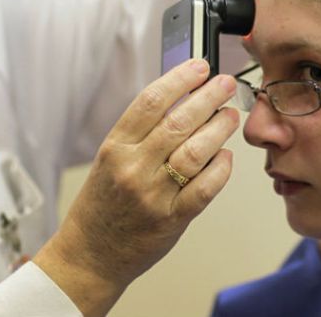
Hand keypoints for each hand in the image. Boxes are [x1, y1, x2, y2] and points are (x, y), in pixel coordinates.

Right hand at [34, 59, 238, 316]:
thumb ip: (141, 133)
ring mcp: (152, 195)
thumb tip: (181, 100)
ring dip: (218, 129)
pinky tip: (226, 156)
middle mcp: (132, 168)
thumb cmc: (102, 204)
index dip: (179, 79)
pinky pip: (204, 189)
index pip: (150, 101)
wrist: (90, 254)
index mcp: (115, 147)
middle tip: (224, 84)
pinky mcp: (171, 220)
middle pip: (177, 122)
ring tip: (230, 116)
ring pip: (194, 152)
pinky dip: (220, 169)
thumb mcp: (110, 159)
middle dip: (207, 97)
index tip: (199, 66)